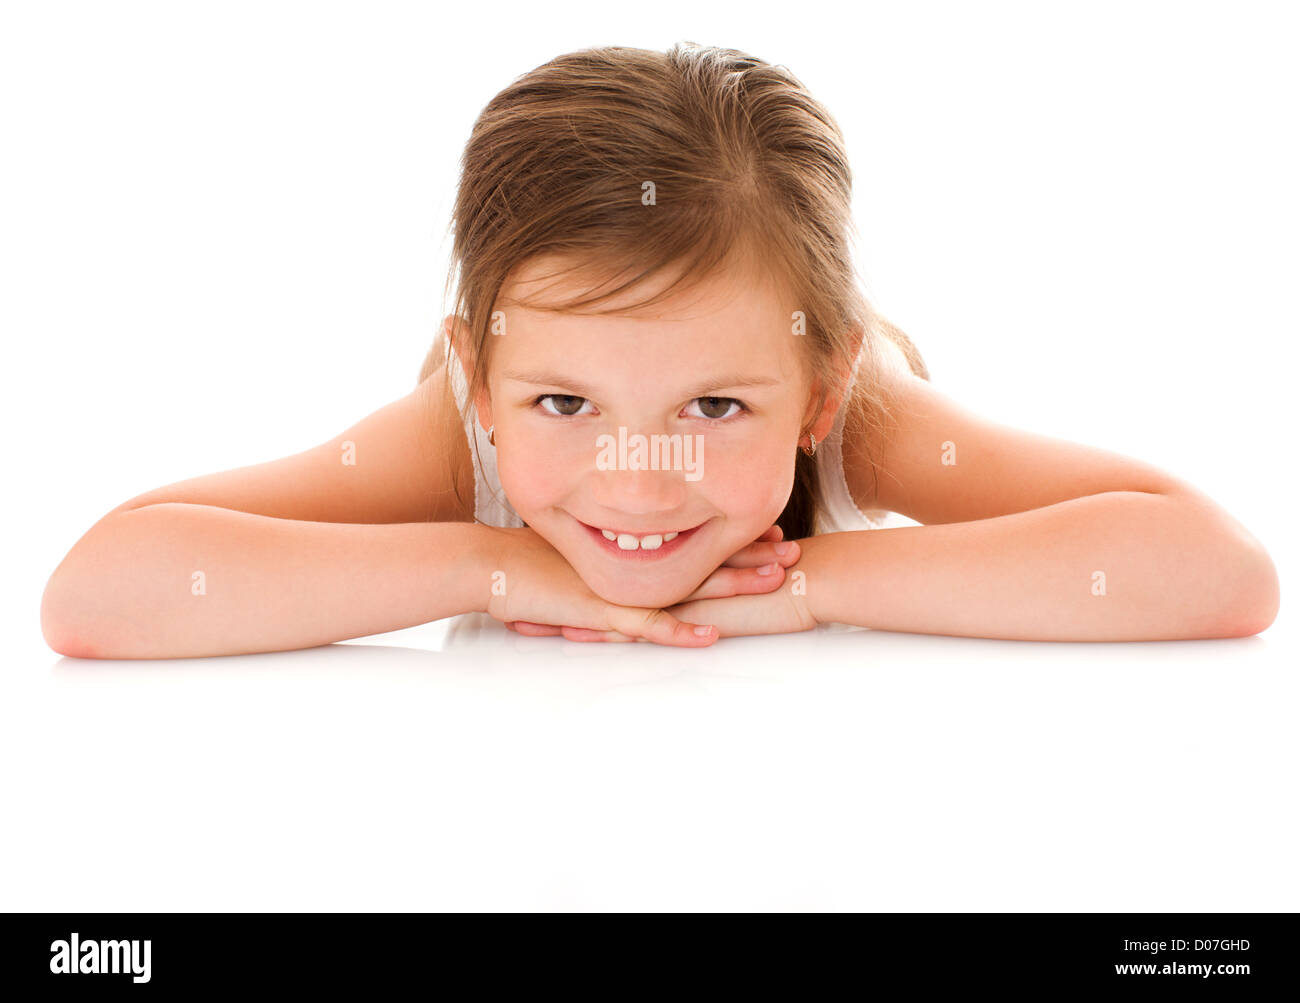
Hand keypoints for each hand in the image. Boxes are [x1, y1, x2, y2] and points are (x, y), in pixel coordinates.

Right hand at [498, 524, 802, 644]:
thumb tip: (633, 569)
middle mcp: (635, 566)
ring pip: (689, 587)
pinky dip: (679, 630)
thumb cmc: (530, 566)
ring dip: (733, 585)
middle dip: (750, 555)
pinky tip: (709, 635)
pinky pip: (648, 624)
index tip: (768, 533)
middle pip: (704, 560)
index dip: (732, 540)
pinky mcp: (601, 610)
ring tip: (775, 581)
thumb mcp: (580, 560)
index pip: (694, 542)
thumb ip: (611, 561)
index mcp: (636, 552)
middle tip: (793, 550)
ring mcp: (622, 587)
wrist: (491, 567)